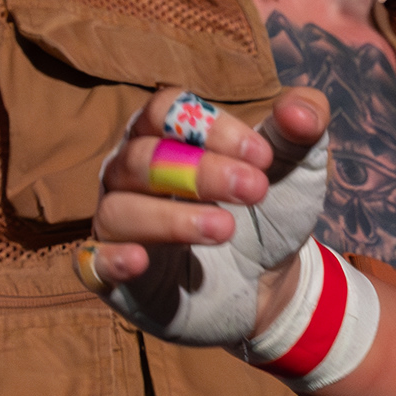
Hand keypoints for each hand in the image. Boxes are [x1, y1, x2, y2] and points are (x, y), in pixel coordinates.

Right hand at [83, 86, 337, 346]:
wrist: (271, 285)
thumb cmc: (270, 212)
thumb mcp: (298, 168)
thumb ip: (302, 126)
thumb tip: (299, 111)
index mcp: (164, 134)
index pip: (165, 110)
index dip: (211, 128)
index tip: (263, 156)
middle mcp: (129, 172)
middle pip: (144, 158)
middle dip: (200, 172)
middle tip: (255, 190)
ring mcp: (118, 223)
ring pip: (120, 209)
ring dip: (172, 217)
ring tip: (225, 228)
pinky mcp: (114, 275)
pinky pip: (92, 263)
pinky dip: (110, 260)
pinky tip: (140, 260)